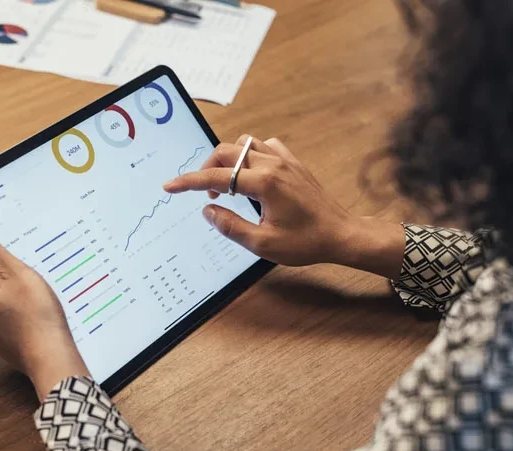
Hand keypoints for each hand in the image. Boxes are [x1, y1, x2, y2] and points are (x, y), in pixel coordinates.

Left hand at [0, 216, 89, 399]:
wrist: (49, 356)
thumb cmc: (35, 315)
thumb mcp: (13, 271)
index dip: (2, 253)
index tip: (18, 263)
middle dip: (8, 271)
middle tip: (28, 281)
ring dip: (14, 289)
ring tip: (32, 298)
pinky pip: (3, 308)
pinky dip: (17, 307)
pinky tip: (32, 312)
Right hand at [164, 136, 403, 278]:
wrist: (341, 234)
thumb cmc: (306, 242)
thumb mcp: (263, 244)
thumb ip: (231, 226)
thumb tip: (208, 210)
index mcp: (264, 183)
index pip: (216, 176)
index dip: (189, 182)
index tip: (170, 186)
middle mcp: (273, 164)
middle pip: (227, 151)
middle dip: (208, 168)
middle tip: (206, 193)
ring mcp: (285, 160)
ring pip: (245, 144)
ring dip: (229, 160)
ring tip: (228, 185)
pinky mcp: (294, 162)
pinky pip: (265, 146)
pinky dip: (251, 155)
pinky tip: (252, 175)